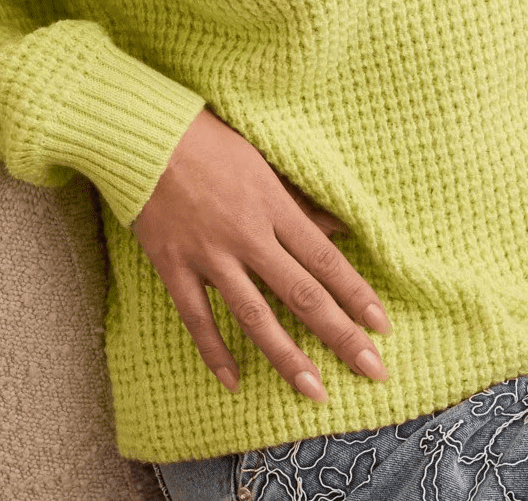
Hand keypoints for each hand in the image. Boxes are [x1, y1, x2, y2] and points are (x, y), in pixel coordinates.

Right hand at [131, 105, 390, 402]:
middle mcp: (247, 234)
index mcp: (273, 205)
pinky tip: (233, 381)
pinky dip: (214, 351)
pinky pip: (197, 317)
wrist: (145, 136)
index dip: (356, 294)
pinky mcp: (173, 265)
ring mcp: (209, 254)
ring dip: (287, 356)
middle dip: (340, 334)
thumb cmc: (210, 142)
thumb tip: (342, 228)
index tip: (382, 327)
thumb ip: (299, 202)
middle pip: (302, 293)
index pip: (325, 259)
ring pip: (255, 315)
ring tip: (315, 391)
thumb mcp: (264, 163)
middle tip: (373, 370)